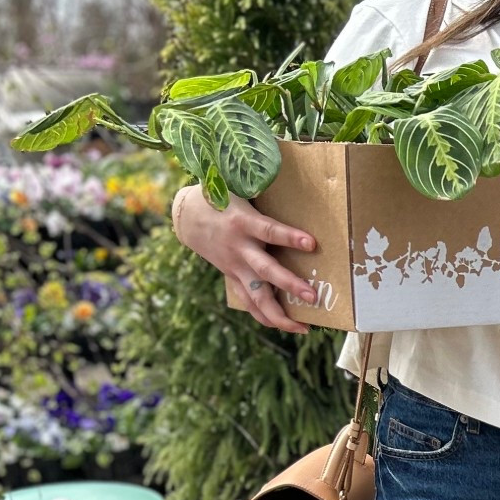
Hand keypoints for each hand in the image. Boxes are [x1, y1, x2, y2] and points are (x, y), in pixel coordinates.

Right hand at [173, 183, 319, 335]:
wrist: (187, 215)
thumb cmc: (221, 197)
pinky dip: (267, 316)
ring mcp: (235, 266)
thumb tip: (296, 172)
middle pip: (266, 271)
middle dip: (290, 284)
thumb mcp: (239, 188)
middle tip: (313, 295)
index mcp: (243, 222)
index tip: (312, 243)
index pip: (270, 231)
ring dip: (280, 314)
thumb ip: (263, 187)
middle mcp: (239, 248)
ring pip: (257, 296)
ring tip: (303, 327)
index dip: (290, 237)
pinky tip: (288, 326)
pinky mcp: (233, 277)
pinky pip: (250, 302)